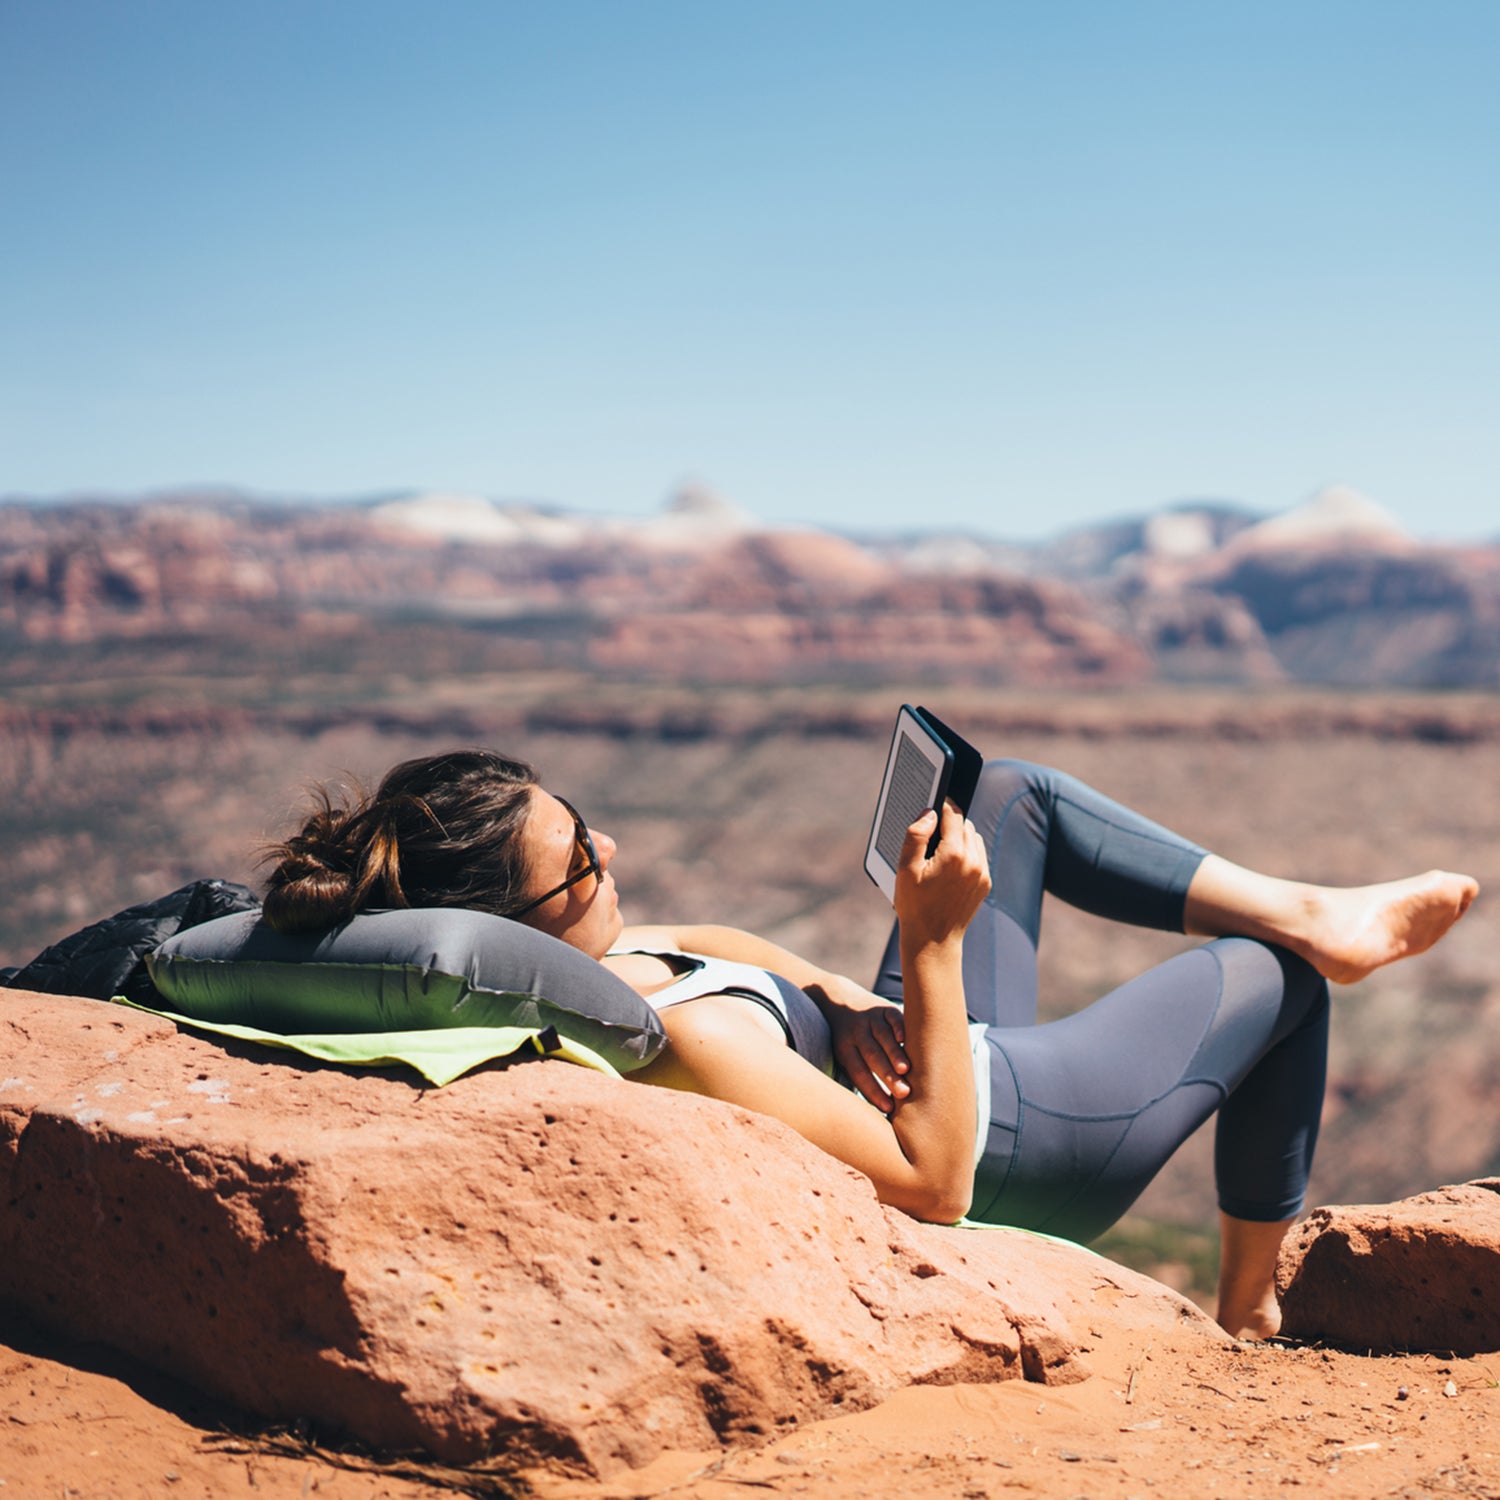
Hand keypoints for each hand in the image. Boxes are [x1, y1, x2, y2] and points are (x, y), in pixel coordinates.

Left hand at [823, 986, 909, 1114]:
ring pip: (882, 1037)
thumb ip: (859, 1077)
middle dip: (887, 1075)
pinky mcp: (883, 1008)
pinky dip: (898, 1026)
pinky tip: (905, 1039)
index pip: (859, 1073)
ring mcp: (870, 1019)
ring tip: (906, 1069)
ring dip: (894, 1053)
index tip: (888, 1108)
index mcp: (845, 1049)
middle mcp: (856, 1033)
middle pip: (871, 1056)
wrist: (838, 1001)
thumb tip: (884, 1111)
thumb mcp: (845, 1056)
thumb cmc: (848, 1041)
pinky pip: (891, 1017)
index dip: (873, 1091)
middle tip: (903, 1093)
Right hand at [893, 799, 990, 949]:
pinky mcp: (985, 883)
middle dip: (950, 822)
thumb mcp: (905, 869)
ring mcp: (982, 873)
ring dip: (960, 836)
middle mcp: (973, 862)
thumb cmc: (914, 906)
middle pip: (965, 825)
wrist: (933, 941)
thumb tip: (929, 813)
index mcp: (954, 855)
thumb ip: (916, 835)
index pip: (953, 815)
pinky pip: (979, 855)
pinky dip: (967, 852)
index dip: (942, 805)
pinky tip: (950, 862)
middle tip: (932, 828)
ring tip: (940, 846)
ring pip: (975, 838)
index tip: (935, 800)